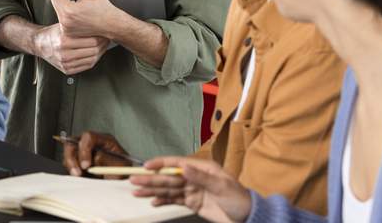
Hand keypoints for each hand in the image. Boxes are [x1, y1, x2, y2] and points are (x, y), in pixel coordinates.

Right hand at [32, 23, 108, 74]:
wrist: (40, 44)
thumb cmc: (54, 32)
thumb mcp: (64, 25)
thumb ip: (79, 25)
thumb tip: (98, 24)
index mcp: (64, 40)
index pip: (92, 41)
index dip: (102, 36)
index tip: (105, 32)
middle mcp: (64, 54)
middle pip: (93, 50)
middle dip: (103, 44)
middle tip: (107, 38)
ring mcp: (66, 64)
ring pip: (92, 59)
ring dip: (101, 52)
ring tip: (103, 45)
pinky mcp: (67, 70)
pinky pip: (87, 66)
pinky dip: (94, 59)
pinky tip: (96, 53)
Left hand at [48, 0, 121, 38]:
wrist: (111, 25)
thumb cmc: (104, 10)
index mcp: (68, 10)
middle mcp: (64, 21)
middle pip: (54, 1)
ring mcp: (66, 28)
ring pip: (58, 10)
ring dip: (66, 7)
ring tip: (80, 8)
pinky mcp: (68, 32)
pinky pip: (62, 19)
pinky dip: (68, 15)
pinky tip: (79, 15)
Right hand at [63, 131, 129, 176]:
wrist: (120, 183)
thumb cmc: (123, 173)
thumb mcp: (120, 167)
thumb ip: (107, 160)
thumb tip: (95, 157)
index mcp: (105, 140)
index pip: (89, 137)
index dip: (85, 150)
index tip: (86, 165)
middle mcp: (92, 143)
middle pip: (73, 142)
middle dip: (72, 158)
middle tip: (77, 174)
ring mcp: (84, 152)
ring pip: (69, 154)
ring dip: (71, 166)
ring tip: (80, 177)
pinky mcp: (78, 162)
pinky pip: (68, 164)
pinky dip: (72, 171)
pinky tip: (81, 178)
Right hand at [130, 157, 251, 222]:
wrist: (247, 218)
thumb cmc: (238, 198)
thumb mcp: (222, 186)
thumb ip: (202, 177)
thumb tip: (183, 167)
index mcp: (202, 168)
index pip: (177, 163)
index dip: (161, 163)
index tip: (146, 166)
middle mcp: (194, 177)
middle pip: (169, 177)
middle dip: (151, 179)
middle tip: (133, 180)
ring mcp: (192, 190)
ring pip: (168, 189)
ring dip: (153, 190)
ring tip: (136, 191)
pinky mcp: (192, 203)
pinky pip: (174, 200)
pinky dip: (163, 201)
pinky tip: (152, 201)